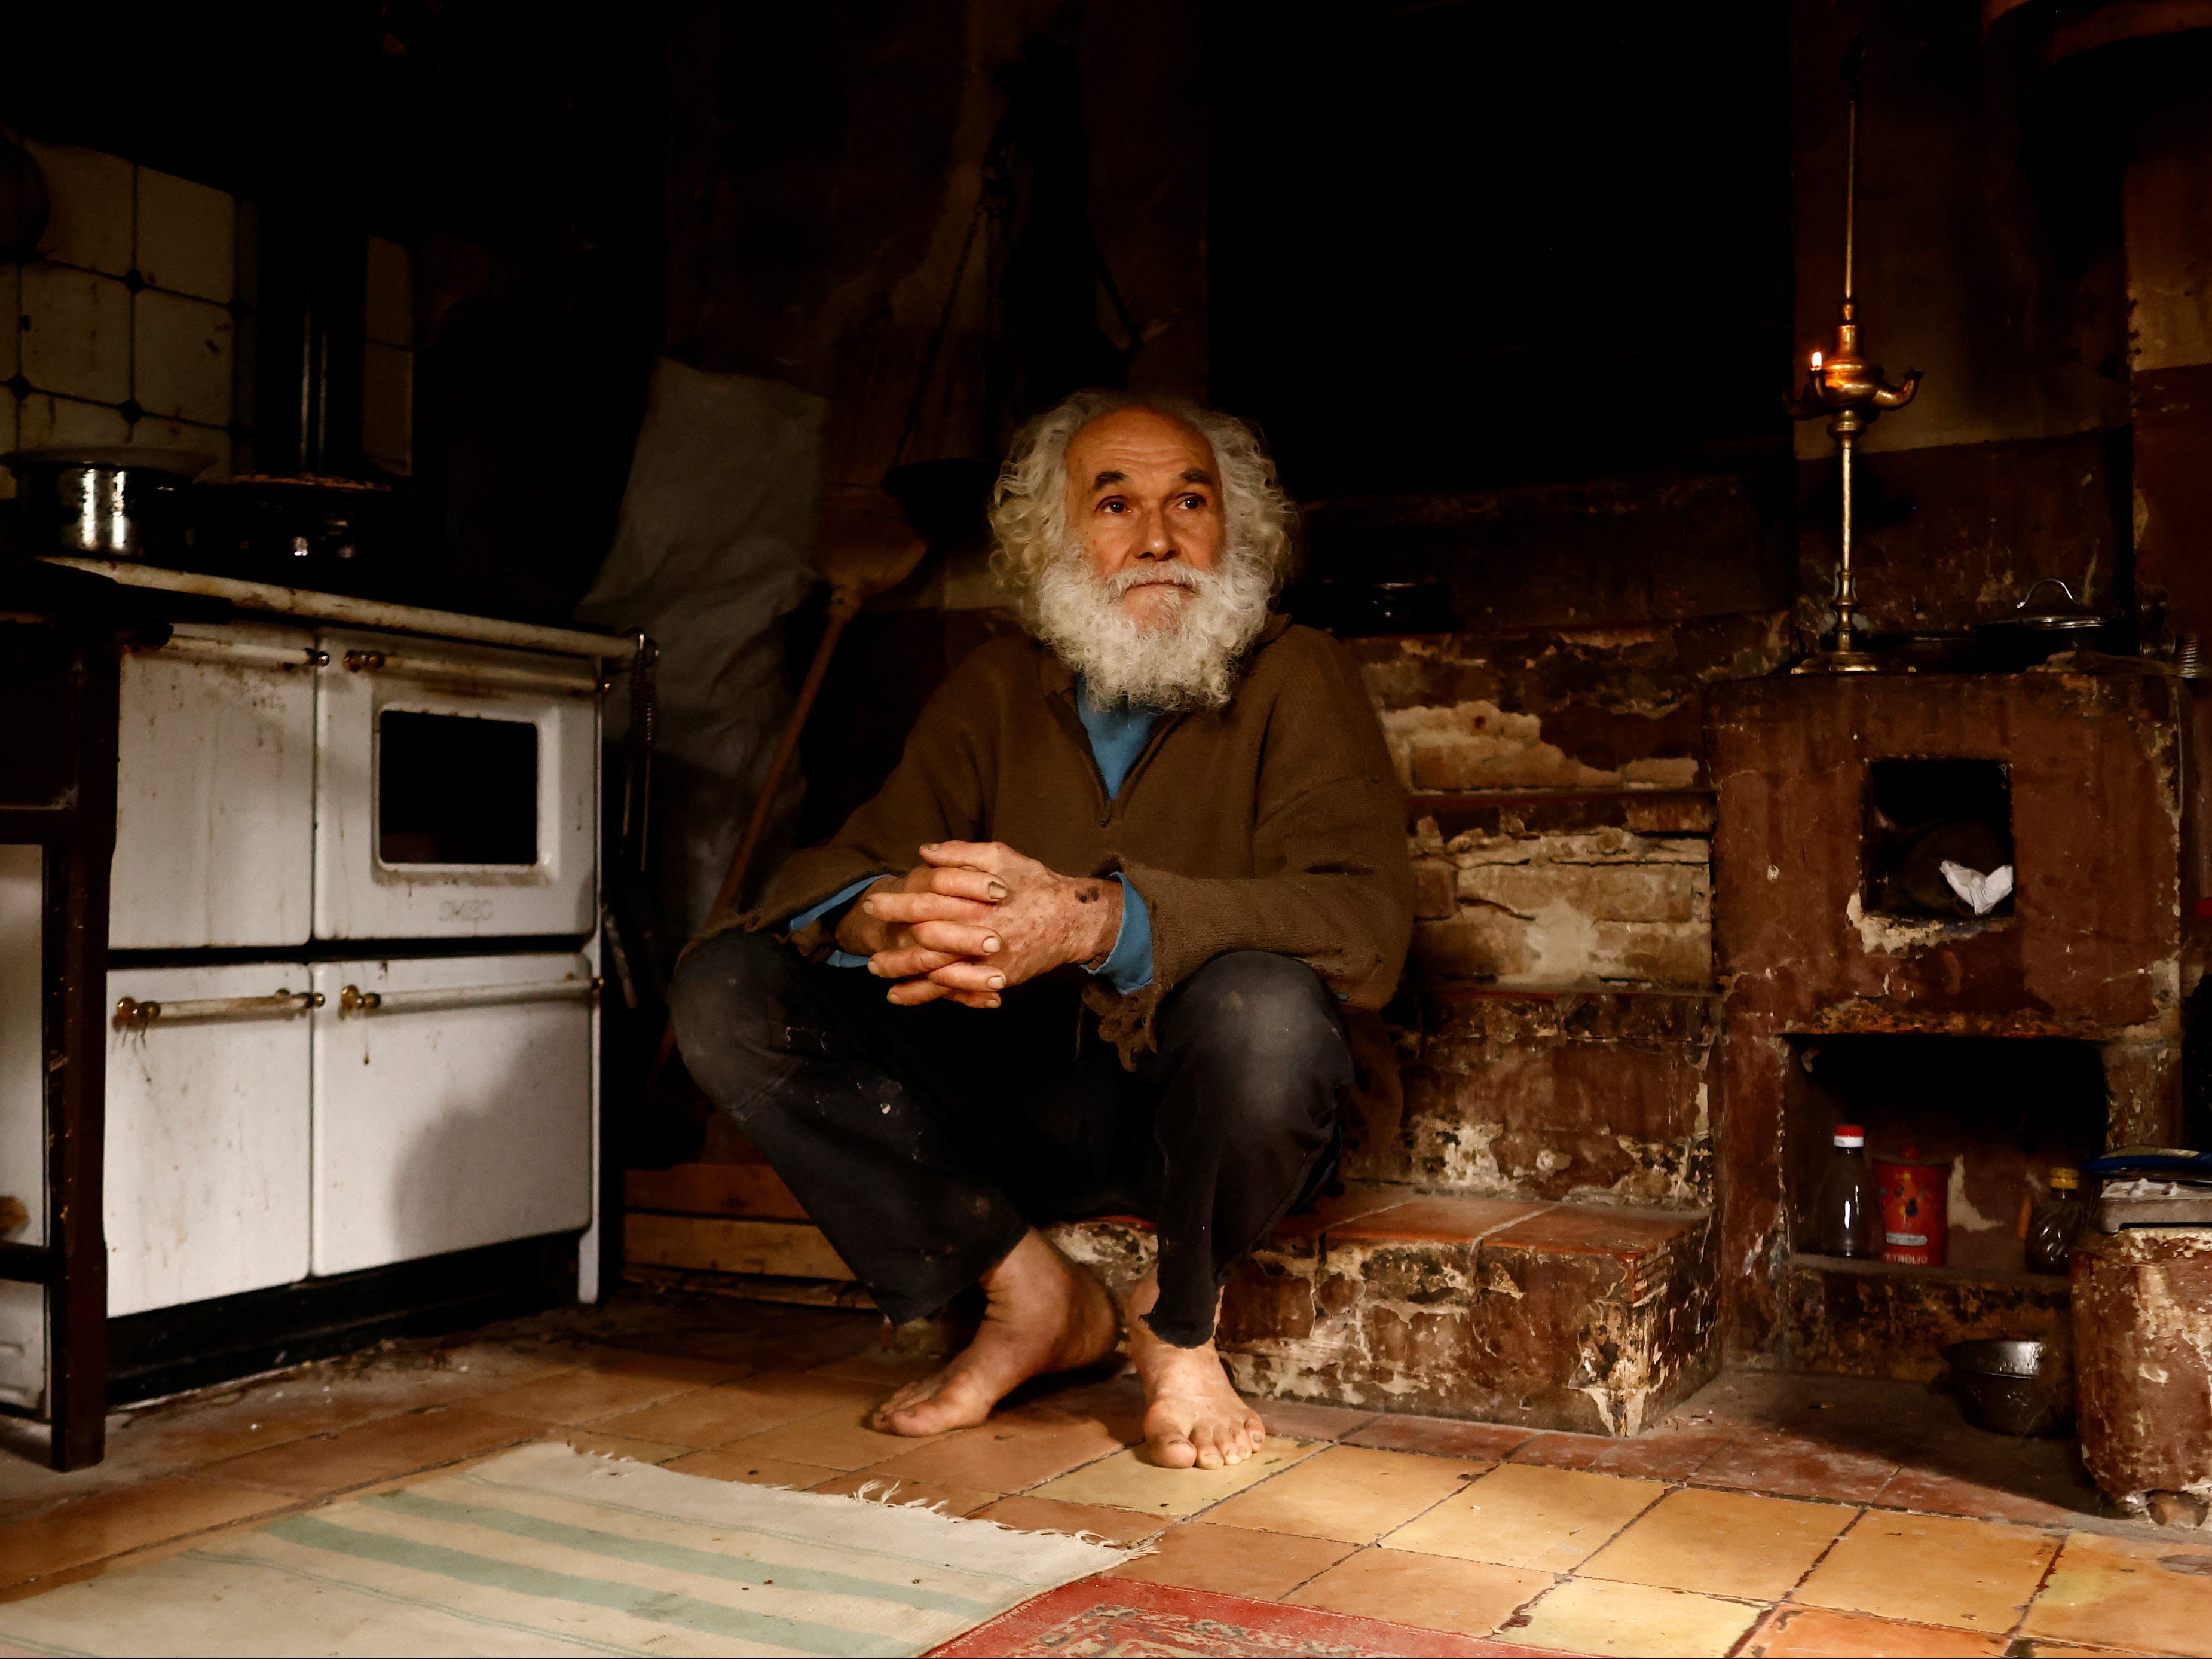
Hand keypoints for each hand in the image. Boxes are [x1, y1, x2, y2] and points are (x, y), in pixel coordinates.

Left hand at [863, 841, 1123, 1008]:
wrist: (1073, 920)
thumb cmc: (1036, 884)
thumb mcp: (1002, 856)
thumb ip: (961, 853)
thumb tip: (924, 851)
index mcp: (978, 901)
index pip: (927, 903)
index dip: (896, 905)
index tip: (872, 903)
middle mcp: (982, 933)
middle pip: (926, 942)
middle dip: (894, 945)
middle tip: (868, 947)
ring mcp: (990, 961)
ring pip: (937, 972)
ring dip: (904, 973)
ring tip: (878, 971)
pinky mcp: (998, 979)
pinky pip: (956, 991)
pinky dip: (928, 994)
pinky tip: (902, 995)